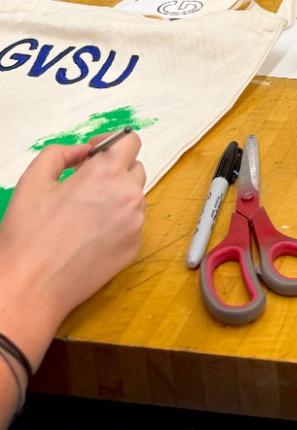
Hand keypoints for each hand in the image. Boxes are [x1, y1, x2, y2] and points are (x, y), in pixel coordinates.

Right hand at [0, 134, 144, 367]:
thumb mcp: (33, 180)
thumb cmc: (28, 236)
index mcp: (106, 173)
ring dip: (117, 197)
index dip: (113, 143)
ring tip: (84, 213)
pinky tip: (89, 235)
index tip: (93, 154)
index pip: (132, 141)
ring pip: (135, 197)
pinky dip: (117, 223)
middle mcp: (129, 195)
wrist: (32, 288)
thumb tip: (82, 151)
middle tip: (84, 185)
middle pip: (135, 168)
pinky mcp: (134, 247)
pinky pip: (132, 224)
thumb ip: (60, 153)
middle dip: (114, 170)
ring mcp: (135, 223)